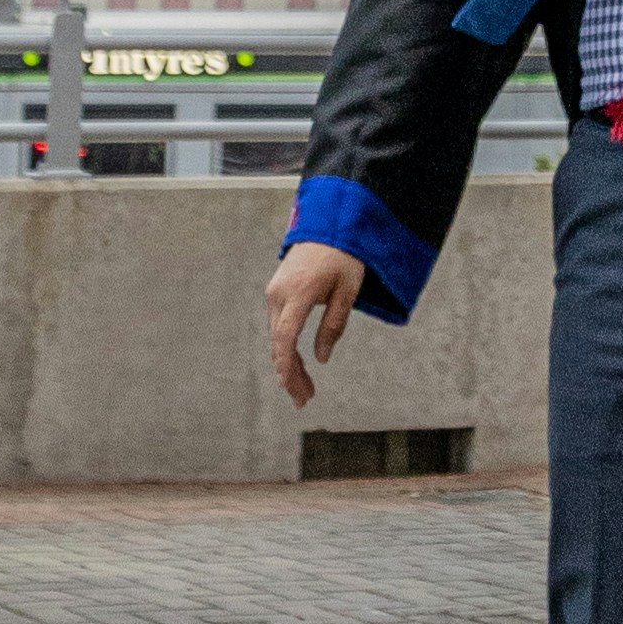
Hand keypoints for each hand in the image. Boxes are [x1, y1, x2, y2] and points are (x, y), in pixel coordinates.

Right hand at [267, 239, 362, 411]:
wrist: (328, 223)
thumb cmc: (343, 255)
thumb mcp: (348, 289)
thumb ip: (334, 324)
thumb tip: (321, 358)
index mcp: (298, 292)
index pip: (286, 337)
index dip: (287, 366)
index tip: (291, 388)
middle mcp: (279, 293)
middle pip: (279, 343)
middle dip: (290, 374)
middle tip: (304, 400)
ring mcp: (274, 291)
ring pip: (277, 337)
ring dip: (288, 364)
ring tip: (304, 389)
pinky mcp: (276, 292)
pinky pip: (278, 326)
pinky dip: (286, 348)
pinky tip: (297, 365)